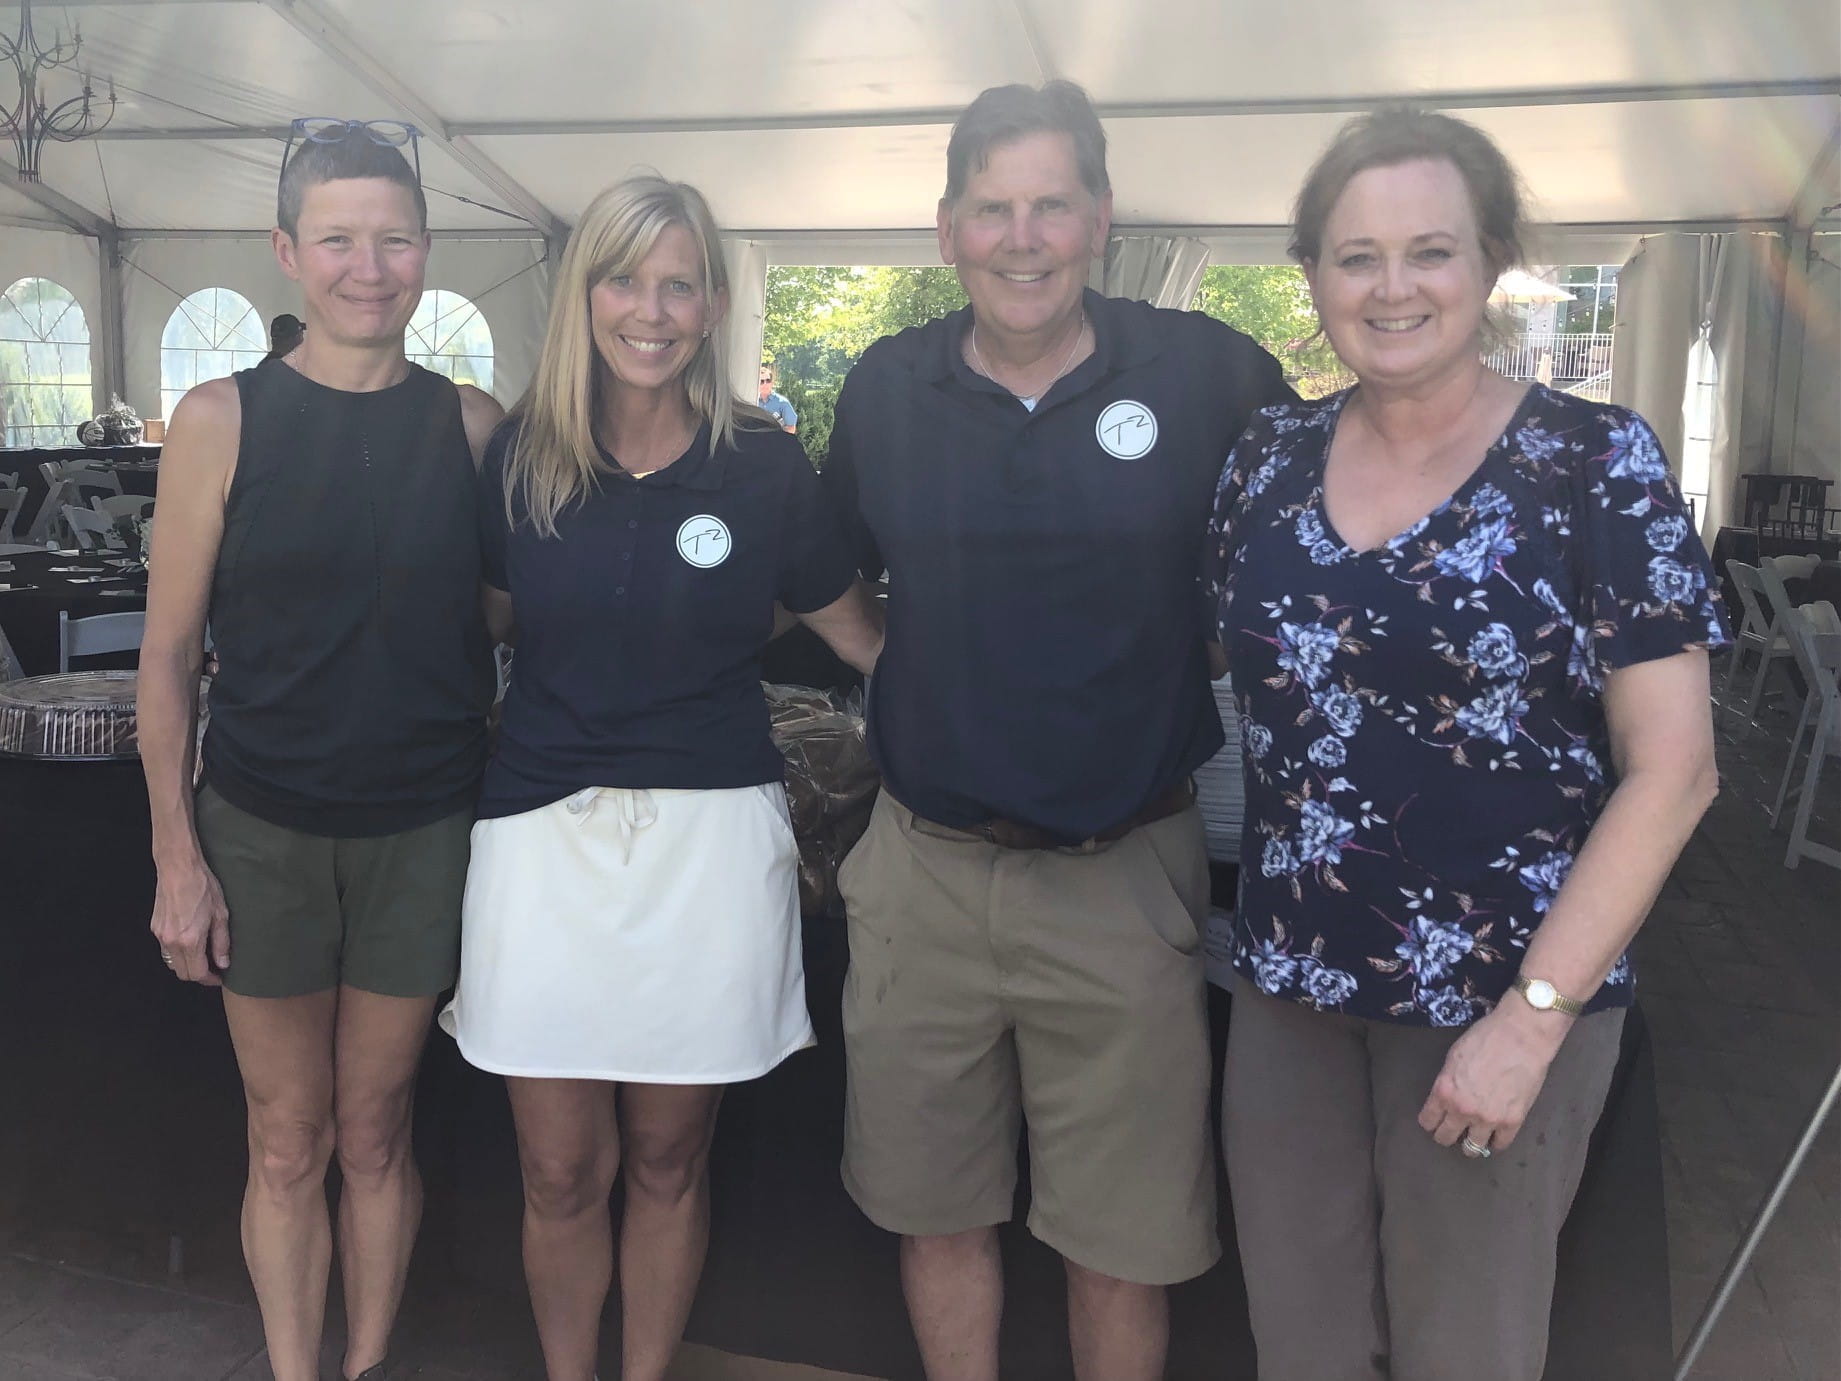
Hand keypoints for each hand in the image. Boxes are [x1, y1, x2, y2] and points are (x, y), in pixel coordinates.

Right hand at [150, 859, 229, 985]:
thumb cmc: (202, 887)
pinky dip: (177, 952)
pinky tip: (189, 941)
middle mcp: (171, 942)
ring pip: (172, 962)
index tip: (218, 977)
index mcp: (189, 941)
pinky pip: (165, 949)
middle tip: (212, 967)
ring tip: (202, 955)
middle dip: (197, 974)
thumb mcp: (221, 915)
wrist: (178, 868)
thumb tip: (223, 962)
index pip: (197, 973)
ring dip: (186, 964)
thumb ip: (221, 942)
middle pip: (182, 972)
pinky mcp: (154, 927)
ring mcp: (160, 935)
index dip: (209, 979)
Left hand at [1418, 1002, 1568, 1154]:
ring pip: (1472, 1148)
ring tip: (1473, 1137)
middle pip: (1445, 1137)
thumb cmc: (1487, 1038)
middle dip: (1446, 1134)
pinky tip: (1495, 1135)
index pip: (1428, 1121)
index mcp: (1444, 1091)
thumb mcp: (1454, 1057)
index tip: (1434, 1121)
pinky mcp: (1512, 1121)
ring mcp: (1488, 1118)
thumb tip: (1446, 1097)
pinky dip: (1496, 1141)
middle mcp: (1462, 1110)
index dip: (1430, 1121)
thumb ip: (1447, 1081)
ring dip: (1470, 1143)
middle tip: (1452, 1130)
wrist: (1521, 1036)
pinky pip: (1500, 1144)